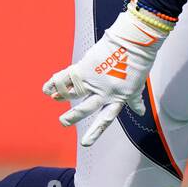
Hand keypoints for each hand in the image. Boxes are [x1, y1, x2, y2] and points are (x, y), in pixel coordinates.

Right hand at [42, 3, 172, 145]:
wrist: (133, 42)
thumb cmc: (138, 61)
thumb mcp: (138, 85)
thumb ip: (135, 100)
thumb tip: (140, 112)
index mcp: (117, 98)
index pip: (106, 118)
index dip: (95, 131)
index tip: (85, 144)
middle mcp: (104, 92)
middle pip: (86, 108)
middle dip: (73, 116)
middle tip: (63, 122)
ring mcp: (94, 80)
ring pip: (73, 93)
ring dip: (61, 96)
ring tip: (53, 99)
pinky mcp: (85, 68)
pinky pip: (66, 78)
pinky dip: (55, 83)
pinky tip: (46, 88)